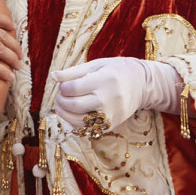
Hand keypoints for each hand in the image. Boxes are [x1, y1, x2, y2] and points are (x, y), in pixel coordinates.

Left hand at [49, 57, 181, 132]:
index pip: (74, 88)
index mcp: (105, 80)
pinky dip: (76, 124)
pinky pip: (88, 129)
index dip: (63, 87)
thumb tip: (53, 77)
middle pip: (75, 106)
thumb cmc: (116, 70)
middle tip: (60, 96)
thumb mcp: (96, 65)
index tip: (63, 85)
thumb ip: (73, 72)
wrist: (142, 84)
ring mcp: (111, 114)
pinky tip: (73, 115)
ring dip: (65, 114)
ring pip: (79, 121)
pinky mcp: (111, 125)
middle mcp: (109, 99)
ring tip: (62, 106)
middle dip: (61, 101)